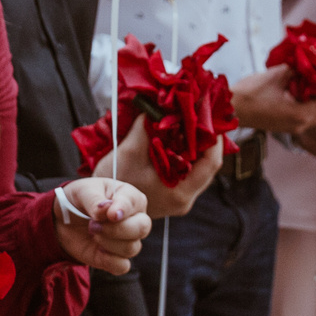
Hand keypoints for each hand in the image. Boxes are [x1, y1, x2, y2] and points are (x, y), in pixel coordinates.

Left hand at [53, 178, 151, 274]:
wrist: (64, 219)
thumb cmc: (80, 199)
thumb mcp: (83, 191)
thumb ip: (95, 199)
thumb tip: (106, 211)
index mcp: (131, 198)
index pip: (136, 204)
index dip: (123, 209)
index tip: (109, 214)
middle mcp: (135, 219)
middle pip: (141, 228)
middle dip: (116, 229)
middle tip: (93, 224)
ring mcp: (128, 240)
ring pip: (132, 248)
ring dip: (107, 242)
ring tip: (92, 232)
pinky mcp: (117, 258)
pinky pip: (123, 266)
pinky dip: (109, 260)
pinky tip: (98, 250)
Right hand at [95, 118, 220, 217]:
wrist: (100, 207)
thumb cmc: (112, 183)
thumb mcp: (127, 153)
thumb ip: (144, 129)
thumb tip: (156, 108)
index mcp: (179, 192)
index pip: (211, 164)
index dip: (214, 139)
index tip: (209, 118)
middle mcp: (185, 199)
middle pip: (208, 167)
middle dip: (205, 141)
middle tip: (199, 118)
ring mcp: (180, 199)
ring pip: (199, 170)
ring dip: (196, 148)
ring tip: (189, 127)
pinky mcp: (173, 196)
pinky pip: (188, 174)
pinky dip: (186, 157)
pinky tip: (177, 142)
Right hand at [232, 63, 315, 135]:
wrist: (230, 110)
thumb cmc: (249, 93)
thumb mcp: (276, 75)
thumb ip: (298, 68)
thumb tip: (312, 57)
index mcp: (301, 113)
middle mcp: (303, 123)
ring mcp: (296, 127)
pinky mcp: (290, 126)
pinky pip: (313, 115)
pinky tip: (308, 90)